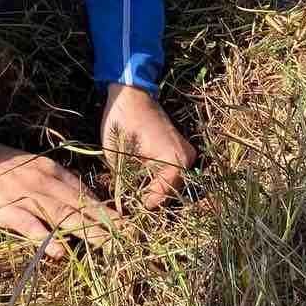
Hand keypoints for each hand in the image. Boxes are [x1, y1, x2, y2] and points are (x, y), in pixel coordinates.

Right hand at [0, 142, 120, 259]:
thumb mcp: (33, 170)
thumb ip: (54, 187)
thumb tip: (77, 206)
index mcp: (53, 172)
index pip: (85, 194)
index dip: (106, 211)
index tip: (127, 224)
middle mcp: (46, 183)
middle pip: (81, 206)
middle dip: (106, 223)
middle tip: (129, 238)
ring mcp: (28, 197)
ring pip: (62, 215)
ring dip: (86, 231)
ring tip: (108, 245)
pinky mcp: (9, 210)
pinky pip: (30, 226)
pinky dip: (45, 238)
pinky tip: (59, 252)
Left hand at [101, 83, 196, 208]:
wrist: (130, 93)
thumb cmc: (122, 121)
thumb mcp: (118, 157)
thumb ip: (126, 183)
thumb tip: (126, 206)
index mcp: (174, 160)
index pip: (161, 195)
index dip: (143, 205)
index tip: (127, 212)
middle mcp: (187, 159)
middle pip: (169, 191)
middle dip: (150, 199)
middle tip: (130, 206)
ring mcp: (186, 154)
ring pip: (170, 183)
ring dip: (154, 189)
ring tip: (134, 195)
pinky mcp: (180, 150)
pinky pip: (170, 172)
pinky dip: (157, 178)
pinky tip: (141, 181)